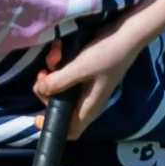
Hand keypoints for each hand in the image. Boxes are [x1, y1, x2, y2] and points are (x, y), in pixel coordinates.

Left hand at [31, 26, 145, 132]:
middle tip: (44, 73)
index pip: (70, 131)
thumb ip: (59, 81)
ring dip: (51, 72)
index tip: (37, 115)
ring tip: (54, 55)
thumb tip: (41, 90)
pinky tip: (58, 48)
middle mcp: (86, 99)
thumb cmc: (107, 54)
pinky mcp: (84, 72)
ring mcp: (85, 85)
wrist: (127, 33)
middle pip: (58, 106)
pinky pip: (64, 73)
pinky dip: (58, 62)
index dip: (53, 127)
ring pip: (58, 87)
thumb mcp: (81, 68)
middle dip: (46, 90)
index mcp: (88, 107)